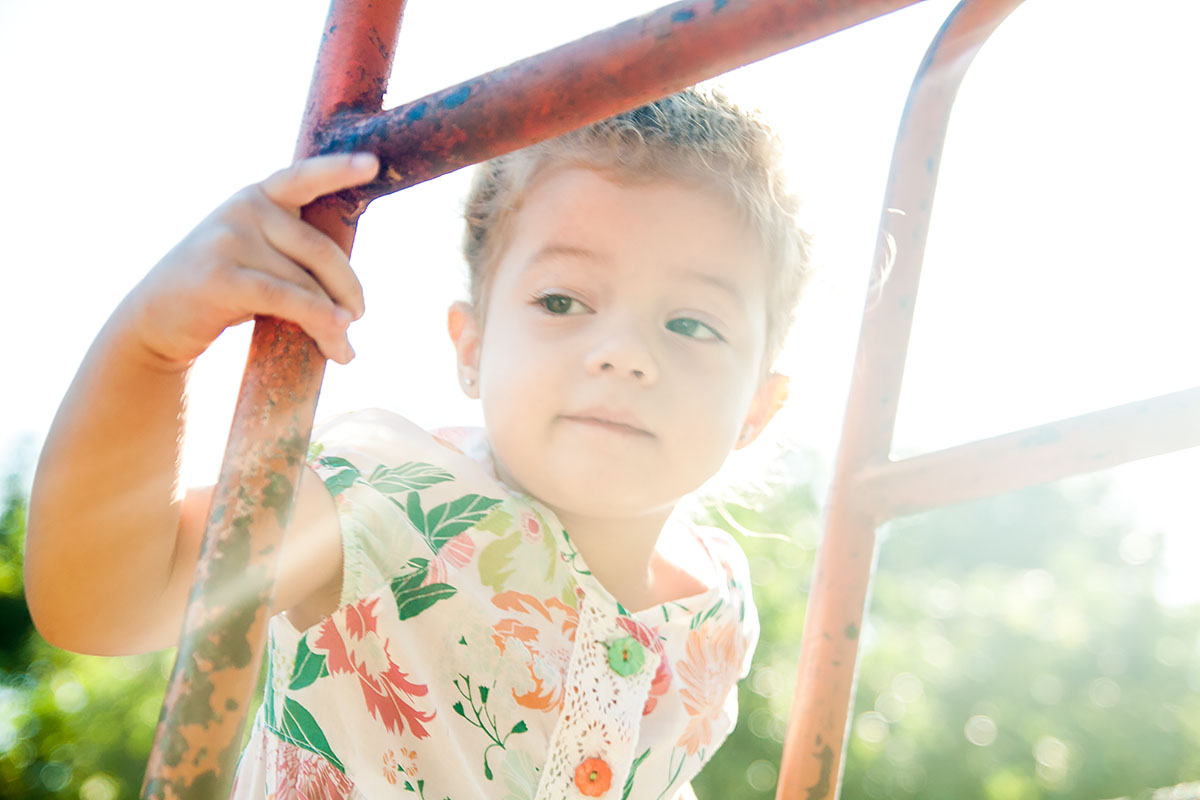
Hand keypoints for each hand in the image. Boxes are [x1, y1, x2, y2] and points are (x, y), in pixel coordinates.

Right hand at [126, 152, 378, 367]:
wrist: (156, 319)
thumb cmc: (223, 290)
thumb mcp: (257, 257)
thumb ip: (296, 258)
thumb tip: (353, 305)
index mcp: (258, 196)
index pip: (303, 177)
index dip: (338, 170)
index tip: (373, 163)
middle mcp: (243, 208)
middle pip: (320, 249)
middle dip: (347, 289)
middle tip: (360, 318)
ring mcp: (228, 239)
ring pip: (305, 282)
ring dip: (333, 322)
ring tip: (344, 351)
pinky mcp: (220, 277)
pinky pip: (284, 298)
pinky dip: (317, 317)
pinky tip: (337, 334)